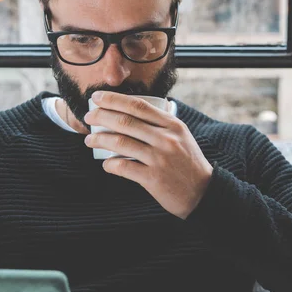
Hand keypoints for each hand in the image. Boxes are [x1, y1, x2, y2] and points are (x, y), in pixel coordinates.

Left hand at [84, 91, 213, 218]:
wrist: (203, 192)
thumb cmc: (188, 163)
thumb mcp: (181, 136)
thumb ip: (161, 124)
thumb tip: (132, 111)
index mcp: (172, 125)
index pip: (138, 105)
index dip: (114, 99)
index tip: (97, 98)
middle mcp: (166, 139)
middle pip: (125, 122)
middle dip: (101, 117)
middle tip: (89, 118)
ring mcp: (159, 159)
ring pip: (121, 143)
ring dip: (100, 140)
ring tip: (90, 140)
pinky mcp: (153, 178)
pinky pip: (124, 167)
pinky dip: (110, 164)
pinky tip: (105, 163)